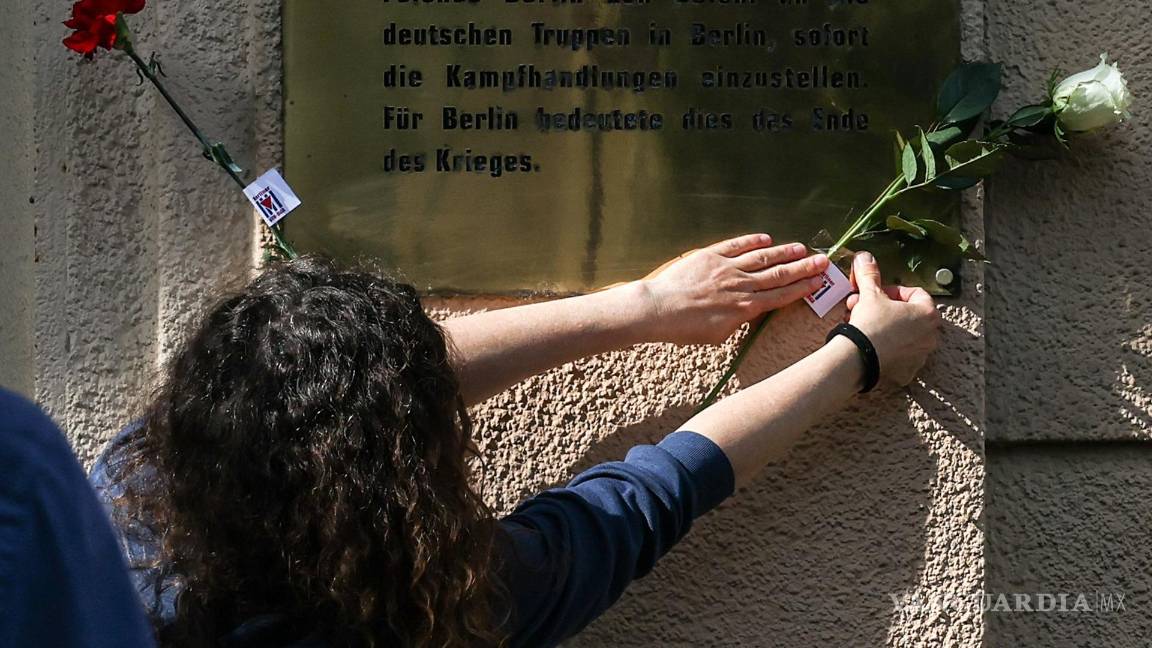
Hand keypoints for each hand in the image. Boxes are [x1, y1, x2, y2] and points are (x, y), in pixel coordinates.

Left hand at [638, 233, 829, 345]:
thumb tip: (749, 312)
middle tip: (822, 260)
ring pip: (762, 258)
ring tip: (801, 247)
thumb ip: (738, 322)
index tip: (819, 281)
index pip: (781, 295)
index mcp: (745, 308)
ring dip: (783, 252)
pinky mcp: (710, 256)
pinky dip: (752, 241)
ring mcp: (727, 268)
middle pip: (779, 274)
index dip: (802, 287)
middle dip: (803, 267)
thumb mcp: (718, 335)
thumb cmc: (685, 329)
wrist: (659, 310)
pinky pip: (736, 246)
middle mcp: (741, 285)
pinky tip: (766, 239)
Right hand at [844, 252, 940, 385]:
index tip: (876, 294)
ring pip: (903, 334)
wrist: (858, 358)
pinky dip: (887, 347)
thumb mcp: (870, 295)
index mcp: (928, 313)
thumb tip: (865, 257)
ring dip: (886, 326)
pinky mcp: (908, 369)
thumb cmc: (871, 324)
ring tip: (864, 325)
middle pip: (909, 314)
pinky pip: (899, 353)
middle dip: (886, 309)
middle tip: (866, 308)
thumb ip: (870, 275)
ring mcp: (920, 354)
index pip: (915, 293)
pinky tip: (870, 344)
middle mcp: (930, 334)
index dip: (893, 291)